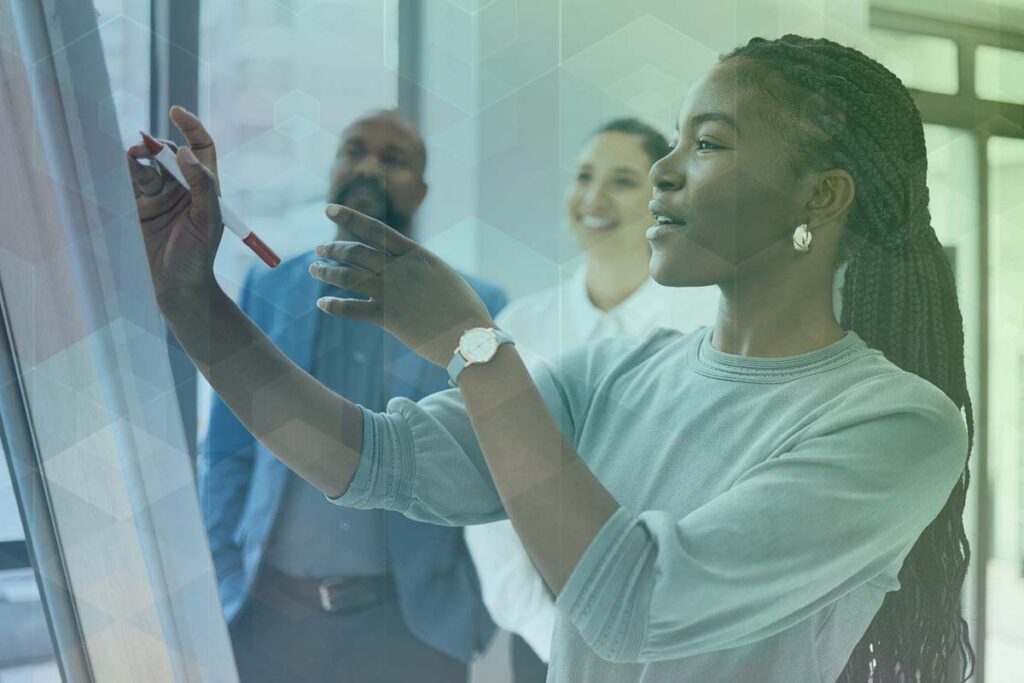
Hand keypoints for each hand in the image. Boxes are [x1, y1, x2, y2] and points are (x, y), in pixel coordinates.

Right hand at [126, 106, 222, 309]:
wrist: (176, 288)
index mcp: (206, 187)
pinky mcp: (137, 206)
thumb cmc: (198, 257)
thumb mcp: (208, 220)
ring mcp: (159, 196)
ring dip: (138, 155)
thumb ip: (201, 184)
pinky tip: (120, 167)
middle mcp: (183, 187)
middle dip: (156, 145)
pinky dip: (123, 169)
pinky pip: (128, 179)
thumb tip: (184, 152)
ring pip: (145, 163)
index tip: (176, 112)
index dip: (190, 127)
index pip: (201, 147)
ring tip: (132, 157)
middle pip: (168, 152)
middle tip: (146, 147)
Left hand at [311, 204, 494, 366]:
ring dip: (327, 272)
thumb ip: (422, 269)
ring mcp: (391, 292)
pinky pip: (351, 309)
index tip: (329, 209)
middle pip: (356, 253)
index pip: (375, 229)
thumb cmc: (464, 309)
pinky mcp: (387, 317)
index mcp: (416, 254)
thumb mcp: (444, 277)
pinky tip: (323, 304)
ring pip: (348, 276)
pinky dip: (333, 306)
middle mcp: (400, 269)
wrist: (469, 336)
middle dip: (333, 249)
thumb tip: (410, 267)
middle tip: (320, 249)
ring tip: (315, 269)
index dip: (349, 217)